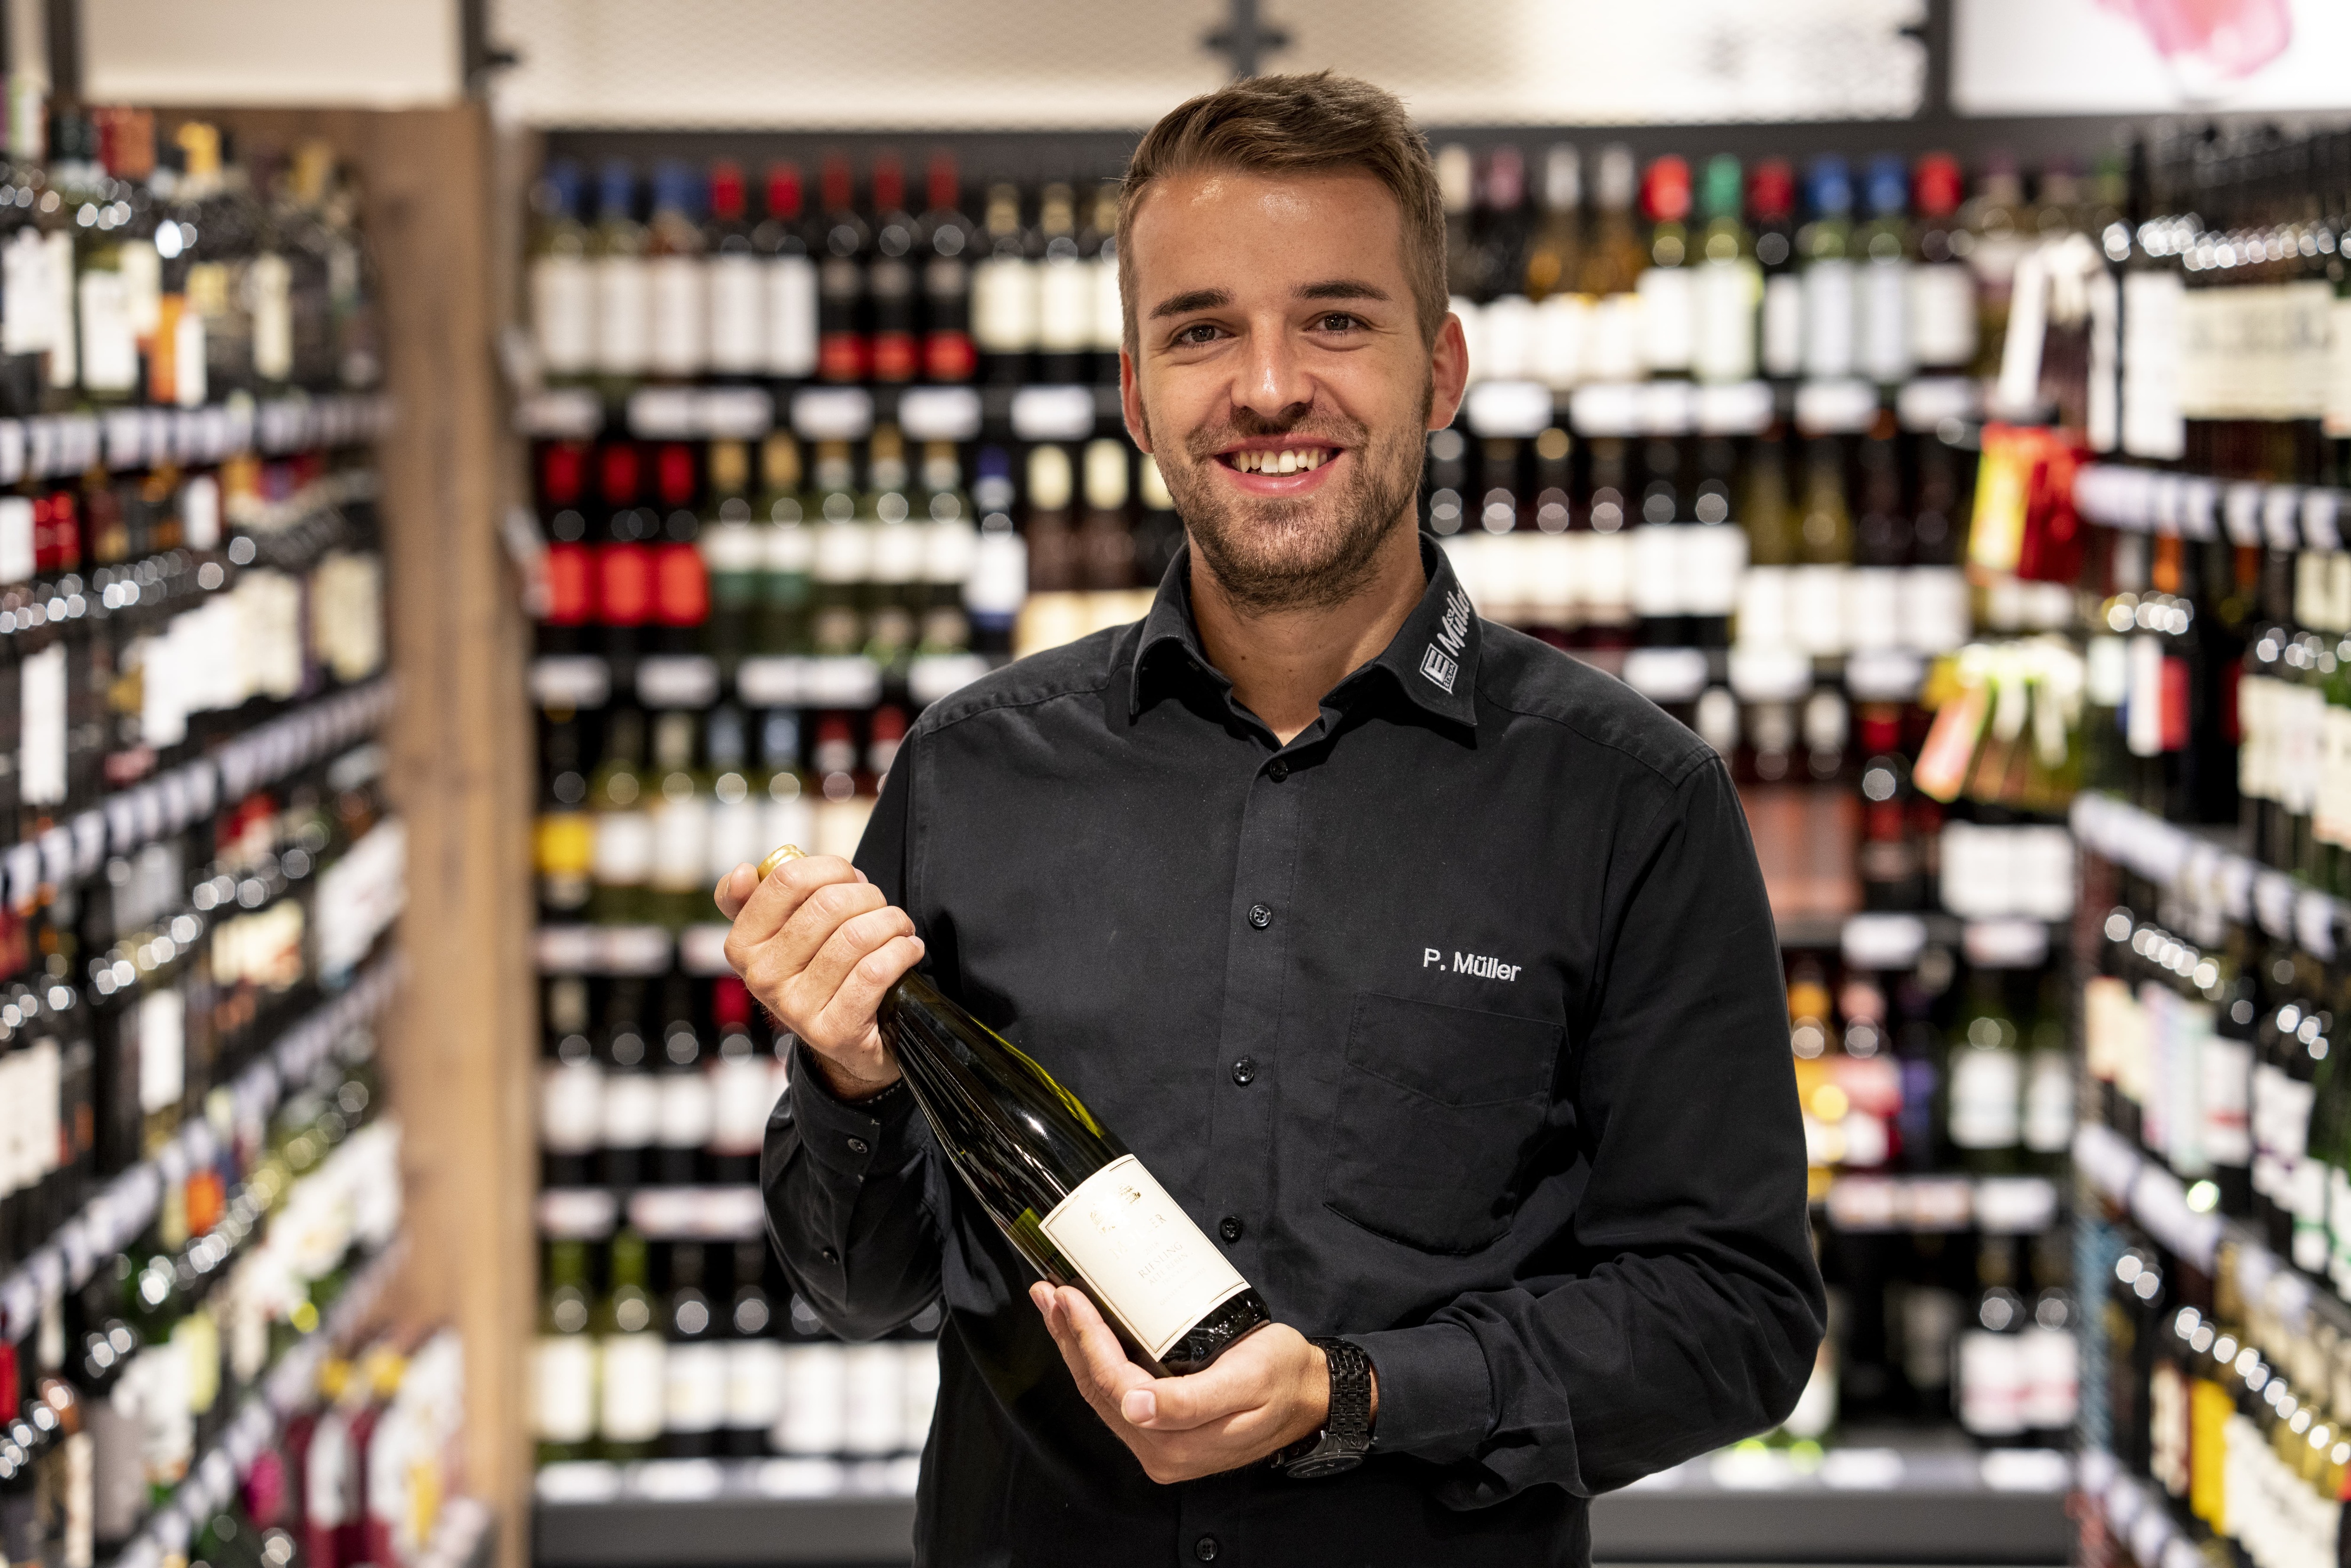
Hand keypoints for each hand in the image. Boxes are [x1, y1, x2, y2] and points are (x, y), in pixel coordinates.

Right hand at [715, 854, 921, 1099]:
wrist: (847, 1042)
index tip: (850, 878)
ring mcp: (796, 1009)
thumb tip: (743, 872)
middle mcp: (762, 978)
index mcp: (743, 945)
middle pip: (828, 904)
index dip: (831, 868)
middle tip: (881, 907)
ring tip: (899, 928)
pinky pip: (875, 971)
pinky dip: (902, 952)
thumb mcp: (782, 935)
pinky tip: (908, 950)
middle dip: (868, 896)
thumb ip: (758, 898)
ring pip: (856, 936)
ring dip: (891, 923)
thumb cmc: (820, 971)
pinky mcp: (834, 1032)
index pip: (787, 880)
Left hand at [1030, 1282, 1339, 1482]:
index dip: (1086, 1339)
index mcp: (1175, 1442)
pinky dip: (1096, 1358)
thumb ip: (1189, 1402)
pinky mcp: (1162, 1428)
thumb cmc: (1283, 1378)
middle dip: (1069, 1337)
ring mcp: (1158, 1442)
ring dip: (1075, 1345)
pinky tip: (1085, 1332)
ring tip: (1055, 1305)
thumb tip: (1134, 1408)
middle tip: (1049, 1293)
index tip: (1070, 1296)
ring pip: (1101, 1391)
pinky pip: (1116, 1392)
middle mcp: (1159, 1450)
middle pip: (1097, 1388)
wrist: (1310, 1394)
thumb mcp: (1245, 1382)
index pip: (1112, 1385)